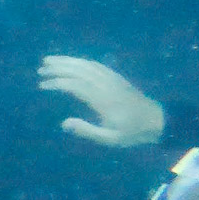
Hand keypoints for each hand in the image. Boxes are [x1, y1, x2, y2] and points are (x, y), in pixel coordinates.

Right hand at [38, 55, 165, 146]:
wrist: (157, 120)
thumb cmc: (132, 132)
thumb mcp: (110, 139)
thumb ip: (87, 130)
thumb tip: (64, 123)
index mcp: (104, 100)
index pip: (75, 85)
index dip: (57, 83)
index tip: (43, 85)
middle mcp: (107, 85)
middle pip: (80, 70)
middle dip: (58, 67)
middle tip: (41, 69)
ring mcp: (113, 79)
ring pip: (87, 64)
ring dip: (67, 61)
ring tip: (49, 60)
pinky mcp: (117, 77)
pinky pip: (96, 64)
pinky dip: (81, 61)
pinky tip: (72, 62)